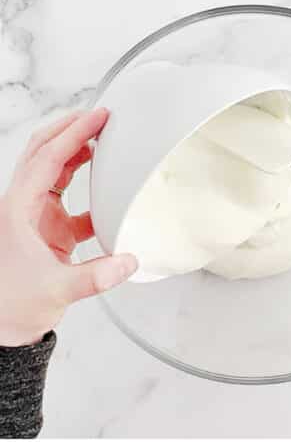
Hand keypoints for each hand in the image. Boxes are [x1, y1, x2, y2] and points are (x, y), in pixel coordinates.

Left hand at [0, 109, 136, 346]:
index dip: (74, 134)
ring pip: (55, 171)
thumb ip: (96, 276)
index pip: (48, 158)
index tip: (98, 118)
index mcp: (18, 208)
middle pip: (44, 151)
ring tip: (105, 141)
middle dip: (71, 129)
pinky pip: (72, 202)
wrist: (6, 324)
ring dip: (79, 153)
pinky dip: (91, 192)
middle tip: (101, 116)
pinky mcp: (50, 231)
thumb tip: (129, 261)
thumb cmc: (15, 304)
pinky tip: (110, 193)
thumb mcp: (57, 290)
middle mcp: (24, 205)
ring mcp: (36, 216)